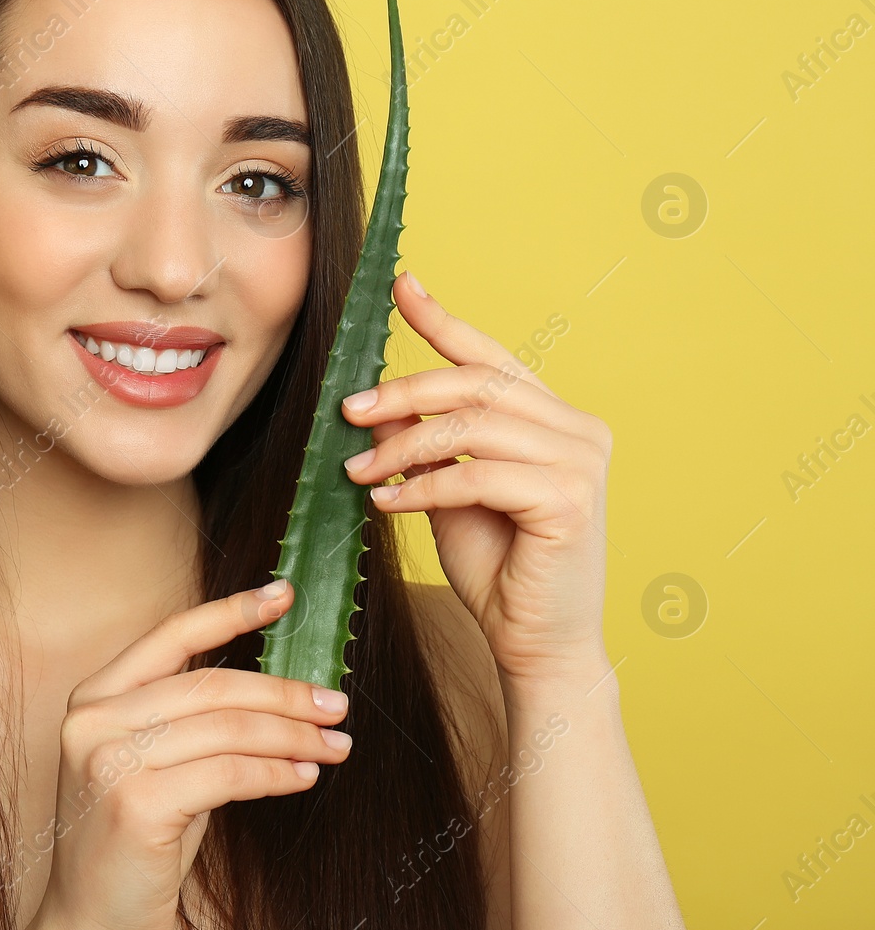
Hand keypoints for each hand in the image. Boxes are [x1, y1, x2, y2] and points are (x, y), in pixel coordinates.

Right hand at [23, 579, 351, 929]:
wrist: (94, 921)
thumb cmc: (135, 842)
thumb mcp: (156, 764)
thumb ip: (191, 719)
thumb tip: (275, 687)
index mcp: (94, 698)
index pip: (171, 636)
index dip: (230, 611)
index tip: (283, 594)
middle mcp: (93, 719)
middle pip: (212, 684)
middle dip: (285, 692)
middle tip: (335, 705)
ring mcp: (109, 759)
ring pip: (228, 728)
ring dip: (293, 737)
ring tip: (334, 745)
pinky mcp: (135, 802)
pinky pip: (229, 774)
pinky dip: (277, 773)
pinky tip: (303, 777)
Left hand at [339, 270, 613, 688]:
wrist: (535, 643)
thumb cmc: (498, 567)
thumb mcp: (449, 490)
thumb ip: (426, 441)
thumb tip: (376, 400)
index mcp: (556, 418)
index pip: (492, 357)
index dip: (443, 319)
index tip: (399, 286)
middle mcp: (579, 429)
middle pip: (477, 384)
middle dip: (404, 391)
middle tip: (348, 410)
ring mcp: (582, 463)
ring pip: (472, 428)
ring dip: (403, 446)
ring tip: (359, 472)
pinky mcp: (569, 500)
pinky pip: (476, 476)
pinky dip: (422, 487)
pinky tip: (387, 502)